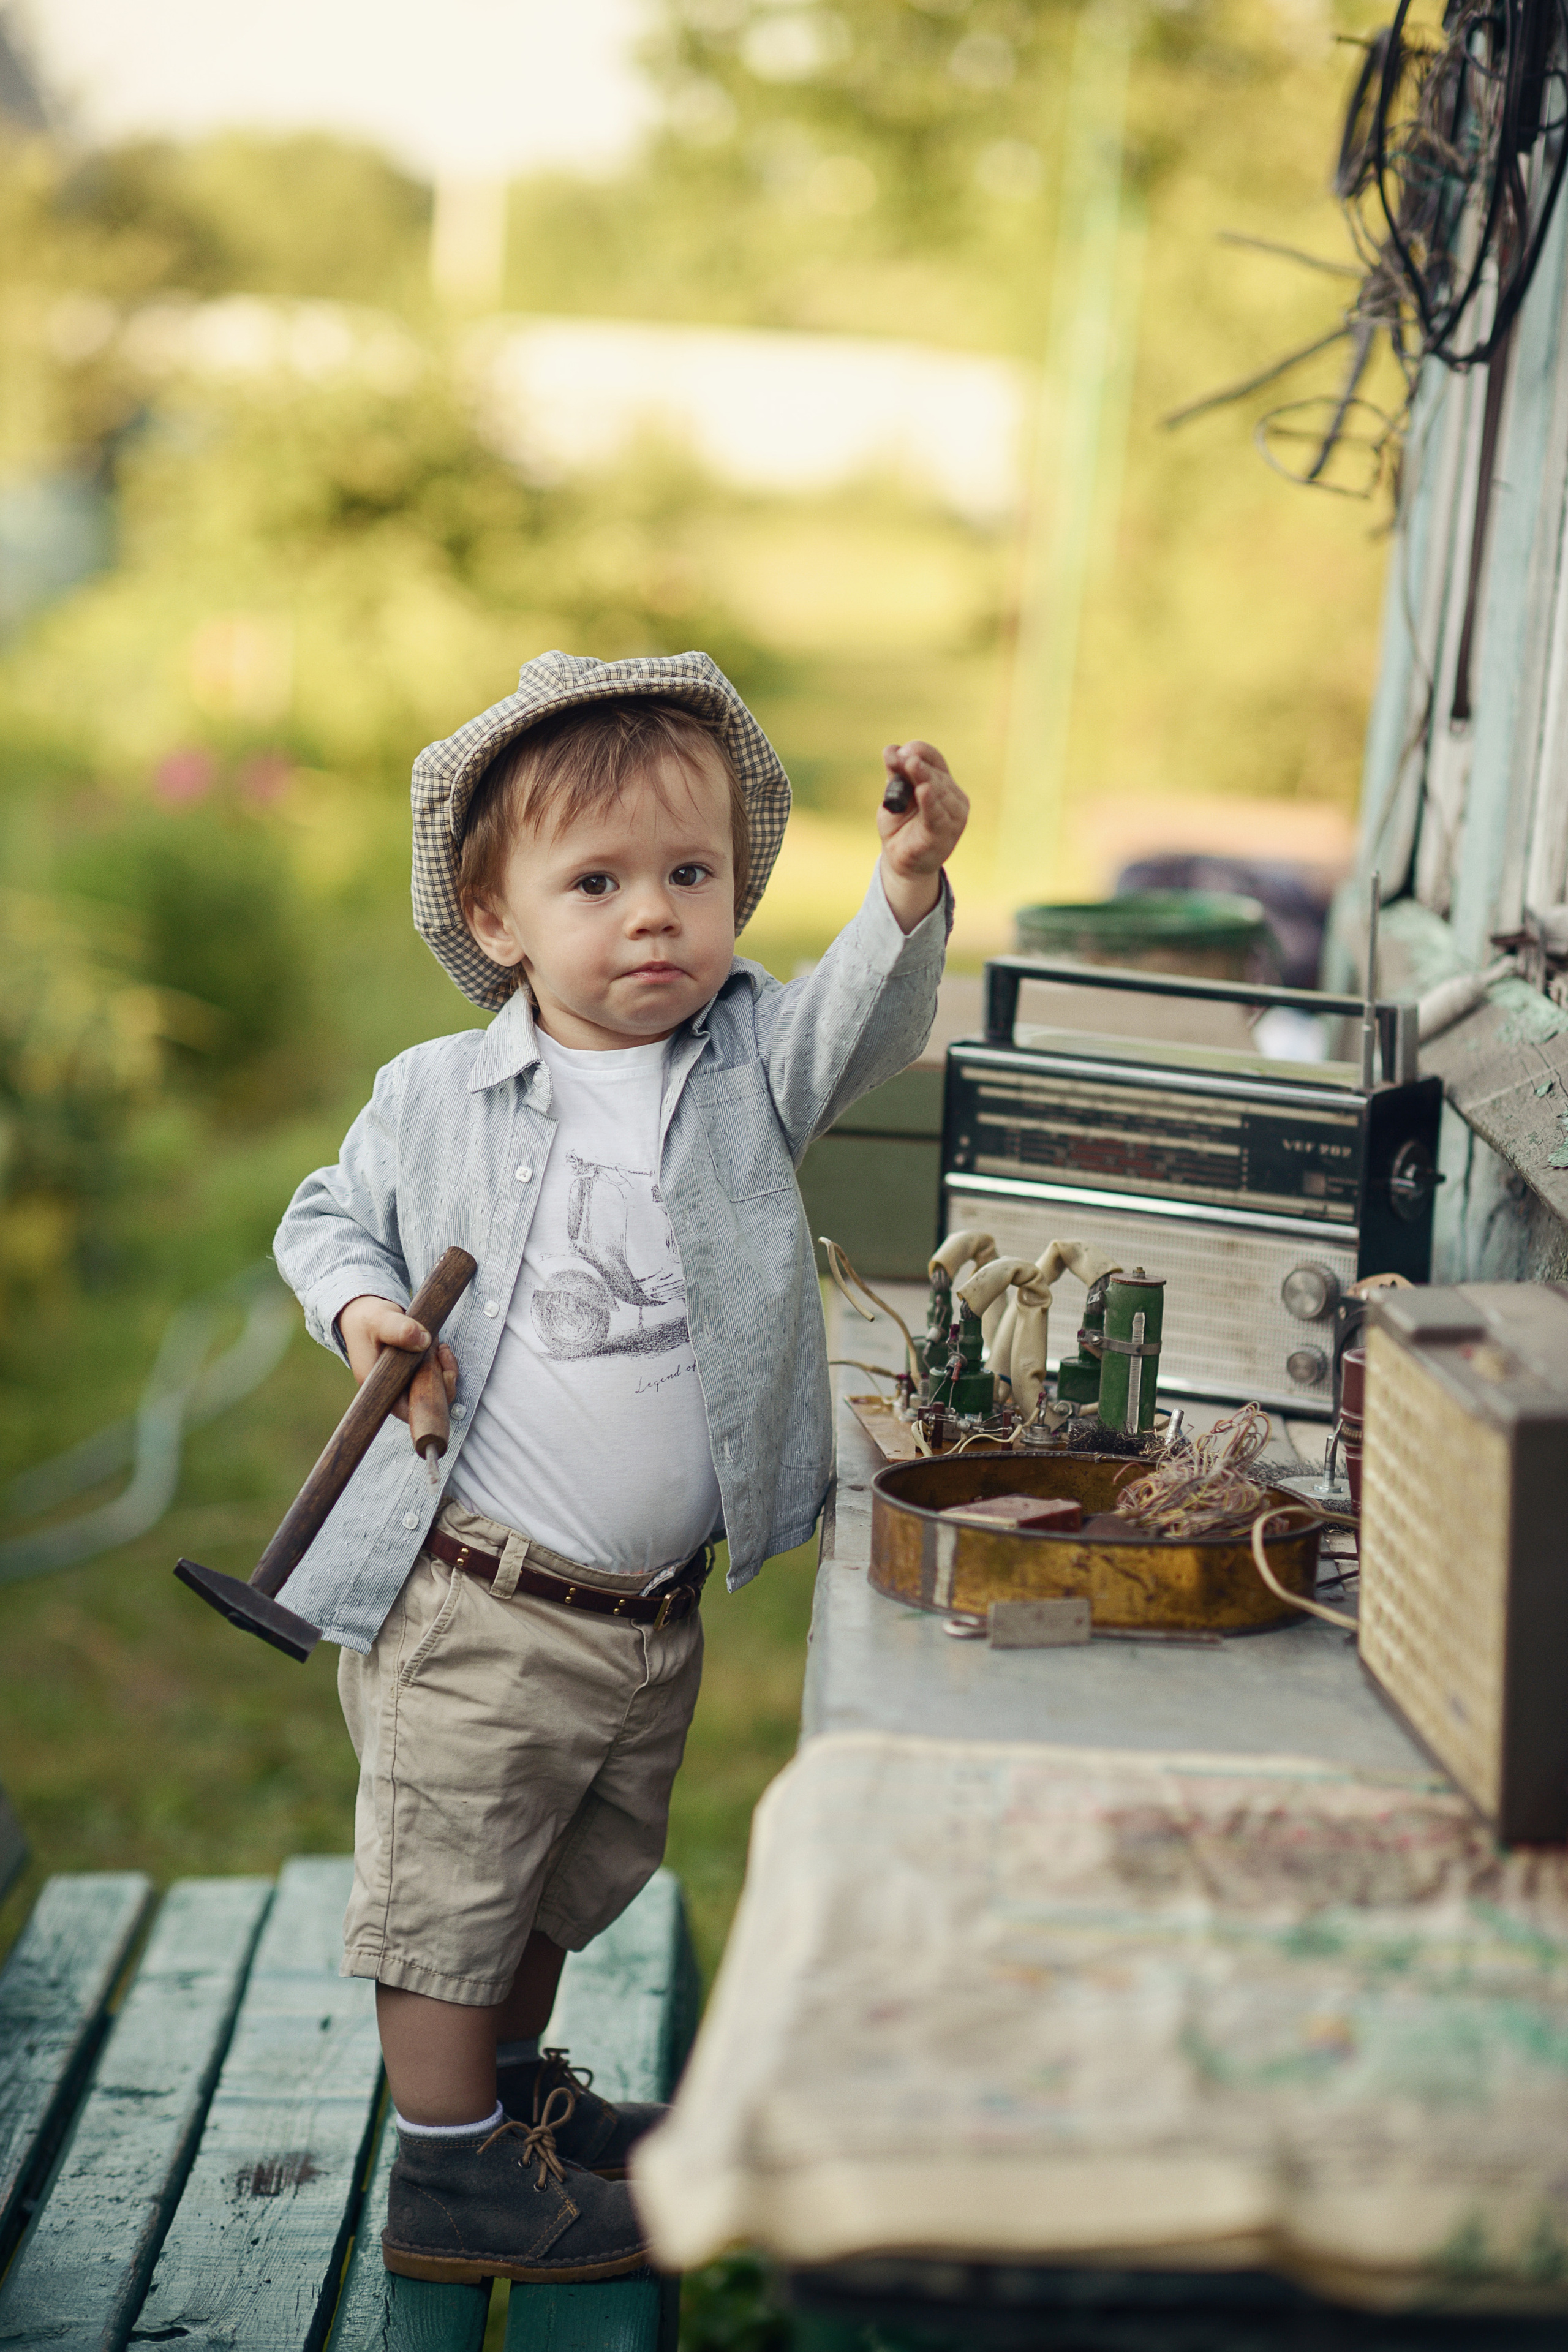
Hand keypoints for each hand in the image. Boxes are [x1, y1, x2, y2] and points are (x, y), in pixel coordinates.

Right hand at [338, 1296, 457, 1424]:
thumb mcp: (380, 1320)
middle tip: (442, 1355)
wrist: (364, 1312)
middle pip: (422, 1404)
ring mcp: (403, 1382)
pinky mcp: (412, 1373)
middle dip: (441, 1384)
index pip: (404, 1410)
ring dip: (444, 1372)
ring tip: (441, 1349)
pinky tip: (441, 1349)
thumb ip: (397, 1329)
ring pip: (431, 1391)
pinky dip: (443, 1365)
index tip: (434, 1376)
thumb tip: (423, 1340)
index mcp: (377, 1386)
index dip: (425, 1401)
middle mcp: (390, 1389)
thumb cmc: (367, 1319)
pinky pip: (433, 1378)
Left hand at [877, 740, 968, 932]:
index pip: (935, 759)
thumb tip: (891, 748)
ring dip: (924, 777)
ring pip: (939, 792)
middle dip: (917, 764)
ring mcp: (953, 817)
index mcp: (943, 784)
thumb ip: (895, 774)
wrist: (901, 863)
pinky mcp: (943, 835)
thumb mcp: (895, 796)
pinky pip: (937, 816)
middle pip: (936, 774)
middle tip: (902, 758)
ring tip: (911, 766)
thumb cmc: (901, 827)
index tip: (899, 751)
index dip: (919, 751)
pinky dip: (930, 803)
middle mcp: (954, 798)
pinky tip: (924, 790)